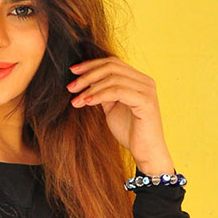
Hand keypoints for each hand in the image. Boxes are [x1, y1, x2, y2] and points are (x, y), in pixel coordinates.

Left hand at [66, 57, 174, 173]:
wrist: (146, 153)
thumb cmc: (130, 132)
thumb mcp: (112, 108)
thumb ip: (103, 93)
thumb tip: (85, 81)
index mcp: (138, 80)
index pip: (113, 63)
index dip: (91, 65)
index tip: (72, 71)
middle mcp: (145, 82)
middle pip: (111, 67)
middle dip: (87, 75)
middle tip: (71, 87)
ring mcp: (147, 91)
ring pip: (113, 79)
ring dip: (90, 88)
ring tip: (76, 100)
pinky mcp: (146, 102)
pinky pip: (118, 91)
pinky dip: (99, 95)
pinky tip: (87, 102)